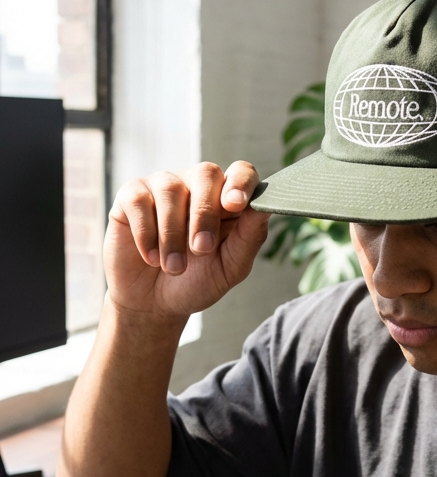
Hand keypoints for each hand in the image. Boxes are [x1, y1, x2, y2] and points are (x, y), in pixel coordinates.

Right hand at [104, 161, 269, 319]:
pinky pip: (139, 200)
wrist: (153, 303)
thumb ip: (249, 237)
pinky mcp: (131, 197)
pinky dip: (146, 233)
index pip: (241, 172)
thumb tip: (264, 208)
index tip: (235, 205)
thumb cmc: (196, 282)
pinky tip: (152, 257)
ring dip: (173, 233)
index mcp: (227, 199)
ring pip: (170, 188)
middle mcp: (196, 185)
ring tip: (174, 266)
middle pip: (206, 174)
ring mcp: (163, 187)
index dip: (240, 182)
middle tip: (201, 249)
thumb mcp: (230, 267)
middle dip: (205, 214)